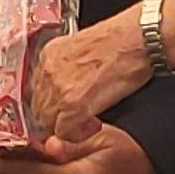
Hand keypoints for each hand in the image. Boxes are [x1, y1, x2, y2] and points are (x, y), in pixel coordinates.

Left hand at [26, 16, 152, 145]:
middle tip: (76, 122)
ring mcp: (59, 88)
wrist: (138, 38)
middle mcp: (49, 71)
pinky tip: (93, 125)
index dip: (51, 104)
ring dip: (66, 128)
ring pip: (48, 122)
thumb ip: (68, 64)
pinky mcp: (74, 104)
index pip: (37, 89)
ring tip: (87, 123)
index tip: (62, 110)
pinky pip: (64, 132)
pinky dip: (78, 135)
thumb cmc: (122, 40)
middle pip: (39, 108)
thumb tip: (69, 81)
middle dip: (56, 119)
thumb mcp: (83, 45)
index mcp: (50, 55)